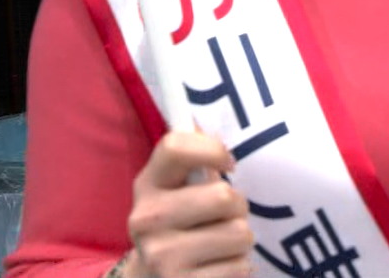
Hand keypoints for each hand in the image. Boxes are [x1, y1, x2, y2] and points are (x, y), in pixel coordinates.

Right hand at [126, 131, 254, 277]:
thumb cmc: (179, 223)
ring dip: (241, 239)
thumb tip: (209, 125)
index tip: (229, 164)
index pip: (176, 147)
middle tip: (228, 215)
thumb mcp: (176, 189)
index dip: (213, 149)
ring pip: (239, 234)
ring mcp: (161, 256)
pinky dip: (239, 266)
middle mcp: (147, 219)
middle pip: (223, 197)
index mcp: (147, 185)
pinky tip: (220, 266)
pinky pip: (240, 266)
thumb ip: (193, 160)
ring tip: (224, 243)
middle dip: (238, 207)